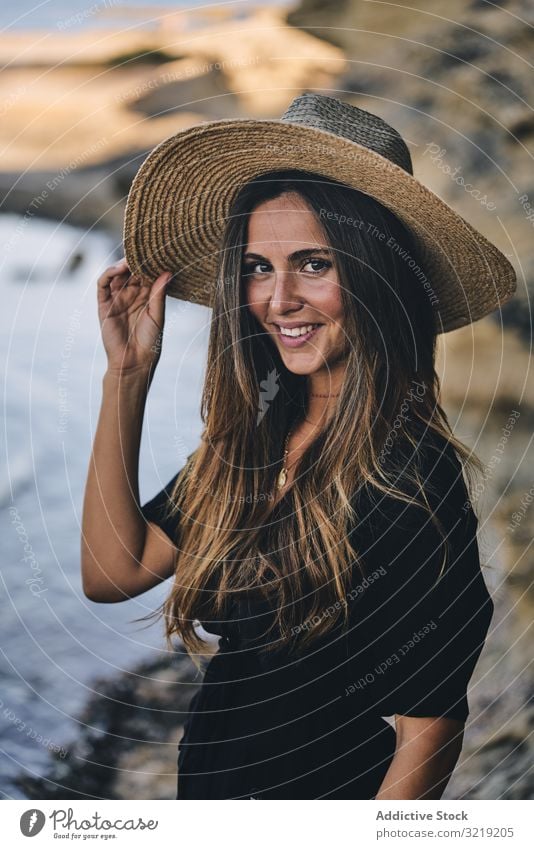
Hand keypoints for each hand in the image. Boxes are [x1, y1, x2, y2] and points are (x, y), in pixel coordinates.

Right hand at [97, 258, 172, 373]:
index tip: (159, 253)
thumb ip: (159, 294)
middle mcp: (131, 296)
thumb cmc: (150, 342)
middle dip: (137, 261)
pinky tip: (119, 268)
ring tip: (133, 257)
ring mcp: (116, 299)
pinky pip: (103, 284)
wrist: (134, 362)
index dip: (151, 264)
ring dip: (123, 264)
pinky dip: (109, 273)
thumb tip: (168, 272)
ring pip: (117, 275)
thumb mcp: (157, 315)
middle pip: (132, 272)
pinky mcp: (104, 305)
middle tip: (145, 250)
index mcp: (146, 298)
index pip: (146, 275)